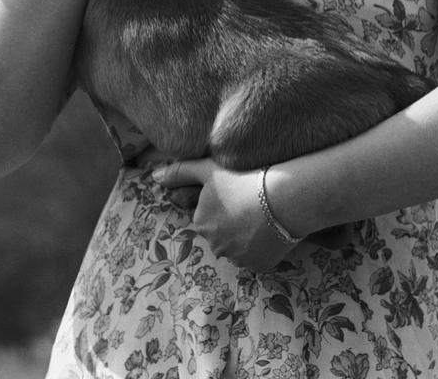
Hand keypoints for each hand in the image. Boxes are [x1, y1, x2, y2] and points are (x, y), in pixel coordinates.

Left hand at [153, 158, 302, 270]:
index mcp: (201, 224)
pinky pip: (257, 257)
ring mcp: (238, 259)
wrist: (283, 196)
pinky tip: (270, 229)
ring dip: (247, 236)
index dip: (224, 204)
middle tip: (251, 203)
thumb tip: (154, 177)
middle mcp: (215, 247)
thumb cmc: (242, 179)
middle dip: (233, 222)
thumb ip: (180, 172)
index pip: (209, 216)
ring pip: (239, 247)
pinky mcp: (259, 267)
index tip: (237, 194)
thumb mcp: (208, 169)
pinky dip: (262, 247)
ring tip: (263, 215)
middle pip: (223, 233)